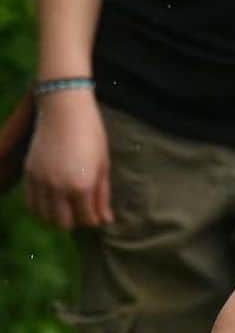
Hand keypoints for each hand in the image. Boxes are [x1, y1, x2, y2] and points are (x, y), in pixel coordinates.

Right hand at [24, 89, 112, 228]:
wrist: (64, 109)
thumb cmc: (91, 134)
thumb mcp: (103, 165)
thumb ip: (102, 195)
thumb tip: (106, 220)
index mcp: (81, 185)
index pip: (87, 219)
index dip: (95, 220)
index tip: (99, 215)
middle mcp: (58, 187)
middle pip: (63, 223)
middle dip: (76, 222)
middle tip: (83, 213)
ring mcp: (40, 181)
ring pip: (44, 216)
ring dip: (56, 218)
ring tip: (68, 209)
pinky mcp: (29, 173)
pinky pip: (31, 202)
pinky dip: (41, 208)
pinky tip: (52, 202)